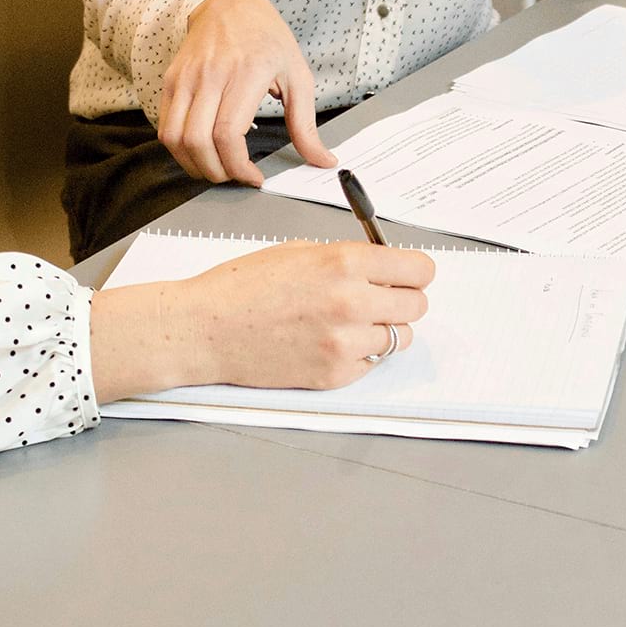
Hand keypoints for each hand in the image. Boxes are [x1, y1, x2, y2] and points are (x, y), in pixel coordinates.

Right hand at [89, 242, 434, 401]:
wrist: (205, 329)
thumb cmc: (242, 287)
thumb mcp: (299, 252)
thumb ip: (347, 259)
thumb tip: (384, 268)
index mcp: (345, 262)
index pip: (419, 270)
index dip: (413, 272)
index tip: (406, 275)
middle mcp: (352, 302)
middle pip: (417, 305)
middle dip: (401, 300)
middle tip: (378, 299)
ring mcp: (345, 343)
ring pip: (399, 338)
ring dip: (383, 330)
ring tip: (349, 323)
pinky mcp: (334, 374)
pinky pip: (371, 364)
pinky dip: (359, 355)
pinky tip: (327, 343)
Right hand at [159, 0, 336, 185]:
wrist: (230, 5)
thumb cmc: (267, 39)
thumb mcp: (297, 76)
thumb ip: (306, 125)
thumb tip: (322, 160)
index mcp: (246, 73)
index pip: (228, 133)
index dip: (237, 167)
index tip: (253, 177)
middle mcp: (210, 75)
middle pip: (198, 141)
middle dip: (216, 172)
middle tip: (234, 177)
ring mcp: (186, 77)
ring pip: (175, 138)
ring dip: (193, 165)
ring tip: (216, 168)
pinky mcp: (171, 80)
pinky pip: (165, 126)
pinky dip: (179, 149)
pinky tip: (200, 151)